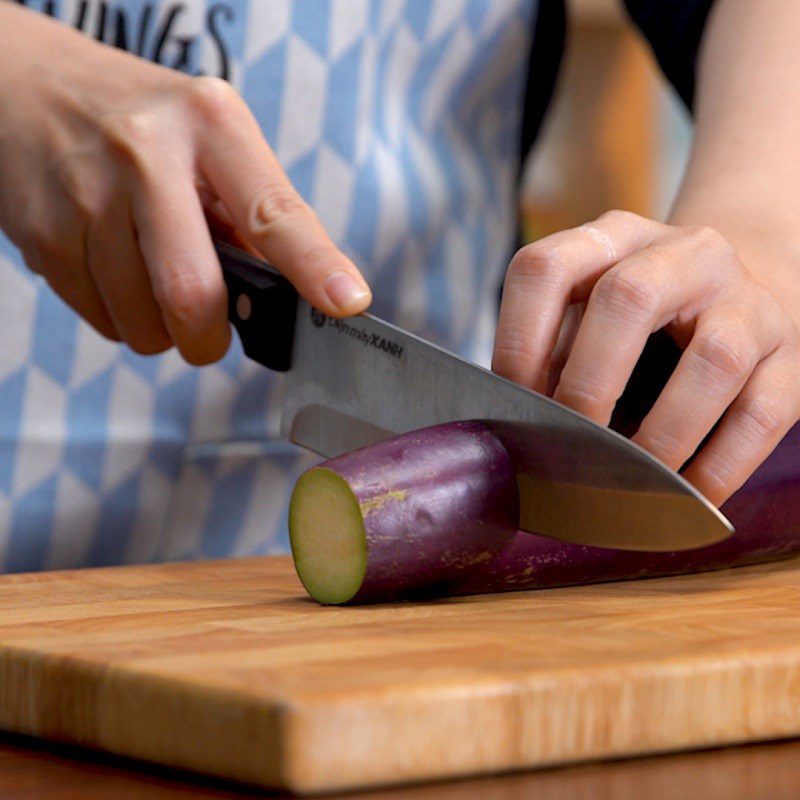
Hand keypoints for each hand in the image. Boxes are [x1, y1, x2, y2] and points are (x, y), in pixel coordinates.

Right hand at [0, 4, 370, 364]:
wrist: (20, 83)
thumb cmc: (138, 122)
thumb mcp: (207, 138)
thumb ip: (249, 211)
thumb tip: (288, 291)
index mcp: (211, 126)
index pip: (273, 211)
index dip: (313, 265)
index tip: (346, 302)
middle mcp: (147, 154)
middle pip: (193, 293)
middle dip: (208, 338)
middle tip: (208, 334)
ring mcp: (87, 195)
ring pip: (143, 324)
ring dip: (160, 329)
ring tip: (150, 278)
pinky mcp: (41, 233)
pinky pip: (101, 320)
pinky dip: (120, 317)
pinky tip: (112, 269)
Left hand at [492, 209, 799, 505]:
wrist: (750, 288)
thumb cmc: (647, 316)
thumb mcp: (594, 308)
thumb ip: (556, 349)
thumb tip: (517, 425)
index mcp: (614, 237)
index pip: (545, 268)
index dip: (517, 340)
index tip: (514, 404)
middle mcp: (685, 253)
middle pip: (626, 297)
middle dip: (586, 383)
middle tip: (568, 443)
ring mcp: (746, 300)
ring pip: (713, 359)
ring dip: (662, 433)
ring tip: (629, 479)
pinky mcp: (791, 354)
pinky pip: (761, 414)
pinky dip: (719, 465)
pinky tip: (684, 496)